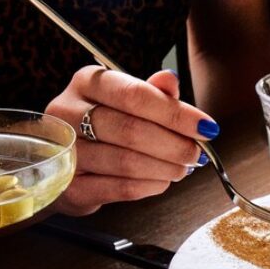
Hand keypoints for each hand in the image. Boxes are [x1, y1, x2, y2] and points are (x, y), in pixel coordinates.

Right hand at [45, 67, 217, 214]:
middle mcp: (67, 112)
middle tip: (196, 154)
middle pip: (131, 130)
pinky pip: (119, 188)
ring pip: (126, 162)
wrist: (63, 162)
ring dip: (164, 168)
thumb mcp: (126, 102)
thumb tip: (171, 80)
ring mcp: (65, 151)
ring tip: (182, 169)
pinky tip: (162, 181)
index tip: (206, 128)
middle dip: (174, 145)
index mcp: (87, 82)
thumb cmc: (103, 127)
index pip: (136, 95)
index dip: (176, 113)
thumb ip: (152, 93)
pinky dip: (149, 186)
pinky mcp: (69, 186)